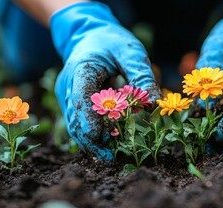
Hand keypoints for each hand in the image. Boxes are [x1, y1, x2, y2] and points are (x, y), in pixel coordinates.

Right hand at [51, 2, 160, 160]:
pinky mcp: (72, 106)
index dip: (88, 119)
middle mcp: (69, 86)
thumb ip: (142, 75)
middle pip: (75, 118)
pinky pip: (81, 124)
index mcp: (81, 69)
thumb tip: (154, 102)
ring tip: (113, 156)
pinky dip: (94, 136)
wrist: (89, 35)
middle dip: (92, 140)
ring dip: (93, 142)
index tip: (99, 137)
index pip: (80, 97)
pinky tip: (110, 147)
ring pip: (76, 126)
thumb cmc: (111, 42)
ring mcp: (68, 98)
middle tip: (113, 157)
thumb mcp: (130, 51)